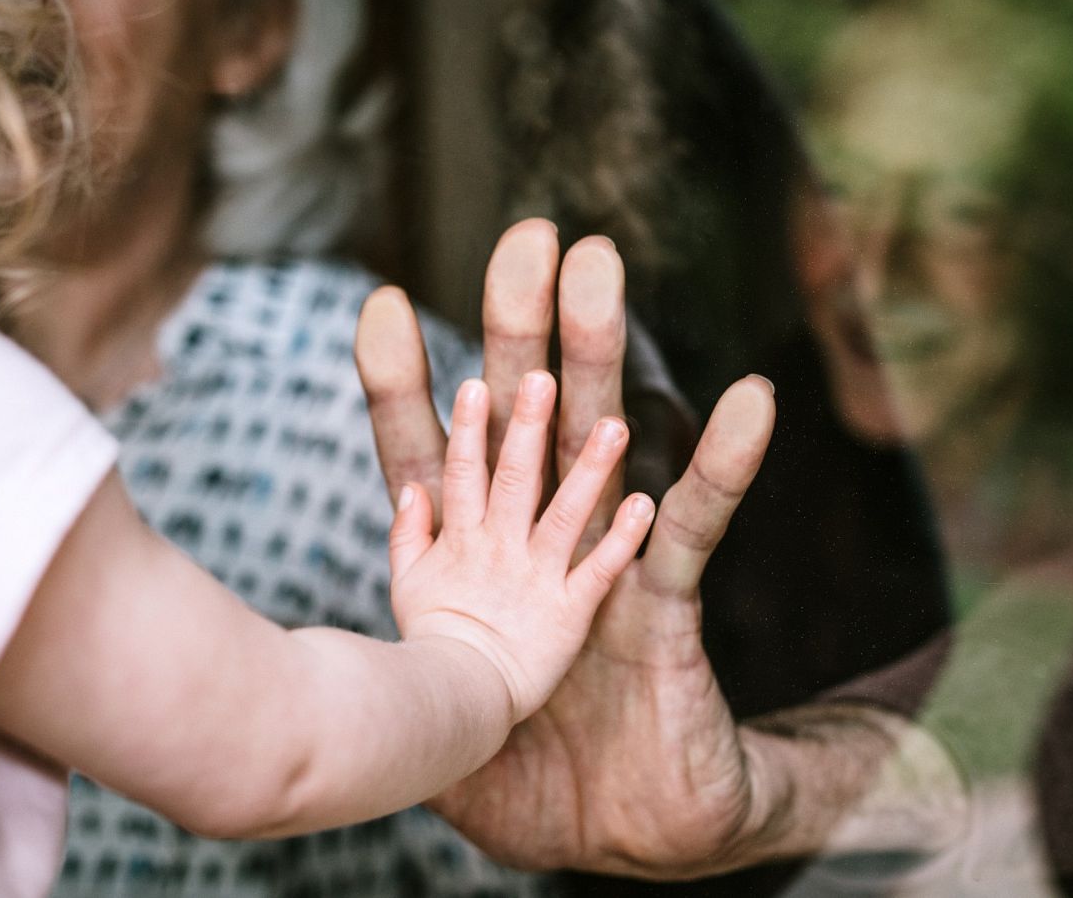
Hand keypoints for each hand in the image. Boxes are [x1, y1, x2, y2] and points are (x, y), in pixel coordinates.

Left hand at [357, 220, 786, 876]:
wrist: (621, 833)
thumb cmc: (524, 783)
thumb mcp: (434, 734)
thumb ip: (388, 685)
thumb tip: (326, 667)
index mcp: (472, 570)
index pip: (431, 464)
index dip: (406, 393)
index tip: (383, 306)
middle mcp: (536, 547)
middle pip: (520, 422)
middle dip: (517, 331)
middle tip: (522, 239)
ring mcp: (602, 567)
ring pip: (600, 445)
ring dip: (602, 358)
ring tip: (600, 272)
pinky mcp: (664, 607)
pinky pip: (697, 531)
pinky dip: (718, 469)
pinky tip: (746, 404)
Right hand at [387, 369, 654, 722]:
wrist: (453, 706)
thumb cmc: (431, 646)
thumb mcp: (407, 584)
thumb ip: (409, 532)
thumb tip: (411, 486)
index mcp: (462, 539)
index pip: (463, 473)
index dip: (469, 430)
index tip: (474, 383)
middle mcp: (499, 549)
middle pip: (514, 479)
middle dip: (526, 427)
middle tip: (542, 378)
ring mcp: (535, 578)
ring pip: (565, 514)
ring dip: (590, 469)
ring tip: (615, 426)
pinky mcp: (568, 612)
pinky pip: (598, 570)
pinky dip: (621, 539)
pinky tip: (645, 504)